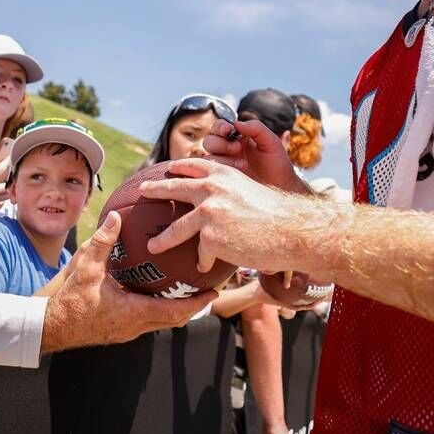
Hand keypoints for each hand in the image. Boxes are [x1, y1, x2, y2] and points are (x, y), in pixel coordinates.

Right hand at [0, 151, 10, 214]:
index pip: (1, 170)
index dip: (8, 162)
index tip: (11, 157)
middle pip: (10, 186)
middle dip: (13, 179)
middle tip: (13, 173)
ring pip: (8, 196)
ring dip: (10, 189)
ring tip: (8, 183)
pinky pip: (1, 204)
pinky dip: (3, 200)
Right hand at [40, 211, 215, 352]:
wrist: (51, 327)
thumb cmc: (69, 299)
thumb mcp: (85, 267)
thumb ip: (102, 242)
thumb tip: (116, 217)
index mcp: (133, 313)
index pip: (174, 311)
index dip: (196, 303)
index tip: (214, 292)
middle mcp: (135, 326)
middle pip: (174, 319)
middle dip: (193, 306)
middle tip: (209, 291)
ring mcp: (128, 331)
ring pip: (162, 322)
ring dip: (177, 308)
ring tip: (189, 290)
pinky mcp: (120, 329)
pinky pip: (148, 321)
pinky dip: (160, 308)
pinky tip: (157, 292)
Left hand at [143, 158, 341, 276]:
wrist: (290, 231)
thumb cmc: (277, 215)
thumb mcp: (251, 191)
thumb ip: (231, 193)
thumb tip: (219, 202)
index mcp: (224, 175)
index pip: (195, 165)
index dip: (180, 167)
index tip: (168, 168)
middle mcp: (212, 190)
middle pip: (175, 188)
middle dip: (155, 189)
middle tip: (143, 191)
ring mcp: (209, 213)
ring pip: (176, 228)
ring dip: (162, 239)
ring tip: (152, 246)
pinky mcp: (211, 238)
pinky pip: (200, 253)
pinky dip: (202, 261)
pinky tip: (202, 268)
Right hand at [202, 117, 306, 192]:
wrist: (282, 189)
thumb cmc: (278, 164)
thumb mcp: (272, 142)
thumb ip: (256, 128)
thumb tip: (236, 123)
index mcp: (238, 137)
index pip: (220, 127)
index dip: (220, 126)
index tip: (228, 130)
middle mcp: (227, 150)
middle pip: (209, 141)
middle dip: (221, 143)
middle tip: (237, 148)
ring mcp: (224, 165)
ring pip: (208, 157)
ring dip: (222, 158)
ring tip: (243, 165)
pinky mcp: (222, 180)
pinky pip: (210, 172)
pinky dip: (218, 170)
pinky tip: (235, 174)